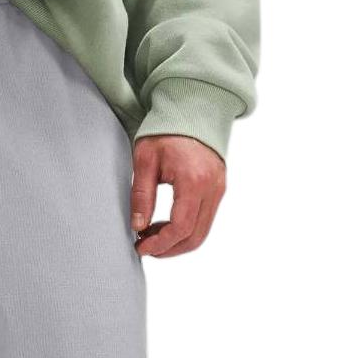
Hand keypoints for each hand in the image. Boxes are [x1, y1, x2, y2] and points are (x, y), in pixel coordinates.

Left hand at [130, 136, 225, 257]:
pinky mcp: (218, 189)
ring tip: (151, 235)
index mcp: (194, 181)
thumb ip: (141, 195)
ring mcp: (219, 189)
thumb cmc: (167, 130)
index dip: (159, 245)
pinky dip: (185, 230)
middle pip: (194, 237)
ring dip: (176, 242)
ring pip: (201, 233)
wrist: (193, 108)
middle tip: (145, 247)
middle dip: (168, 249)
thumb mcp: (145, 160)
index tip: (140, 248)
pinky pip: (204, 221)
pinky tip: (164, 224)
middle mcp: (213, 188)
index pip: (180, 228)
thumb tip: (138, 227)